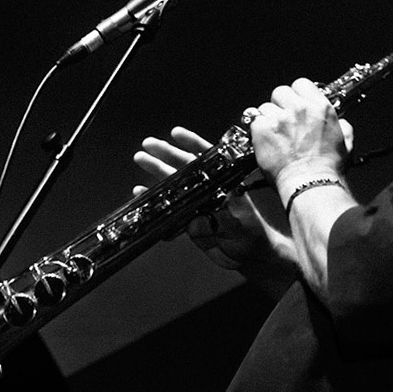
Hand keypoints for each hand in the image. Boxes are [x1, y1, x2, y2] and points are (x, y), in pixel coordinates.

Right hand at [134, 127, 278, 272]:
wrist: (252, 258)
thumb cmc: (251, 241)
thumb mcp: (237, 232)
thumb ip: (217, 227)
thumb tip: (194, 224)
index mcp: (224, 187)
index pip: (208, 159)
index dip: (192, 144)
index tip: (176, 134)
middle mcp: (210, 192)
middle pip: (186, 167)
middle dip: (166, 154)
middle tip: (148, 144)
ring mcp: (199, 205)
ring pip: (176, 184)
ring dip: (157, 172)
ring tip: (141, 159)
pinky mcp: (190, 220)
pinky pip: (169, 207)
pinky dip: (156, 201)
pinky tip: (140, 193)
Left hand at [246, 80, 352, 187]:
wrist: (310, 184)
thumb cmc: (328, 169)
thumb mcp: (345, 144)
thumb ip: (343, 127)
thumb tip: (341, 122)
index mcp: (320, 107)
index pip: (301, 84)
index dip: (296, 94)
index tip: (295, 104)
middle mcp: (299, 109)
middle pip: (280, 92)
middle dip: (280, 105)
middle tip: (283, 121)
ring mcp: (279, 118)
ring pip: (265, 107)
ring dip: (268, 119)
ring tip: (274, 135)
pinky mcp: (262, 129)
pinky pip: (254, 120)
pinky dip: (257, 130)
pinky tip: (265, 141)